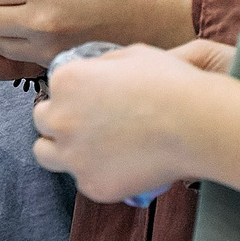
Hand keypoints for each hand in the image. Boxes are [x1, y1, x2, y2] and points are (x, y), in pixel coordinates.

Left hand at [31, 42, 239, 205]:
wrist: (196, 125)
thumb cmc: (170, 83)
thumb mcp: (133, 55)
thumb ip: (102, 65)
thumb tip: (95, 73)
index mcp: (66, 81)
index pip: (53, 90)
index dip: (72, 95)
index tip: (92, 101)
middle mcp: (60, 118)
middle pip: (42, 121)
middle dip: (62, 121)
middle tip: (89, 125)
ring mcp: (73, 155)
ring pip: (46, 154)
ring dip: (62, 150)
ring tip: (89, 149)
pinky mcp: (92, 185)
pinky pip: (83, 180)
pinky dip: (98, 174)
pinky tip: (122, 166)